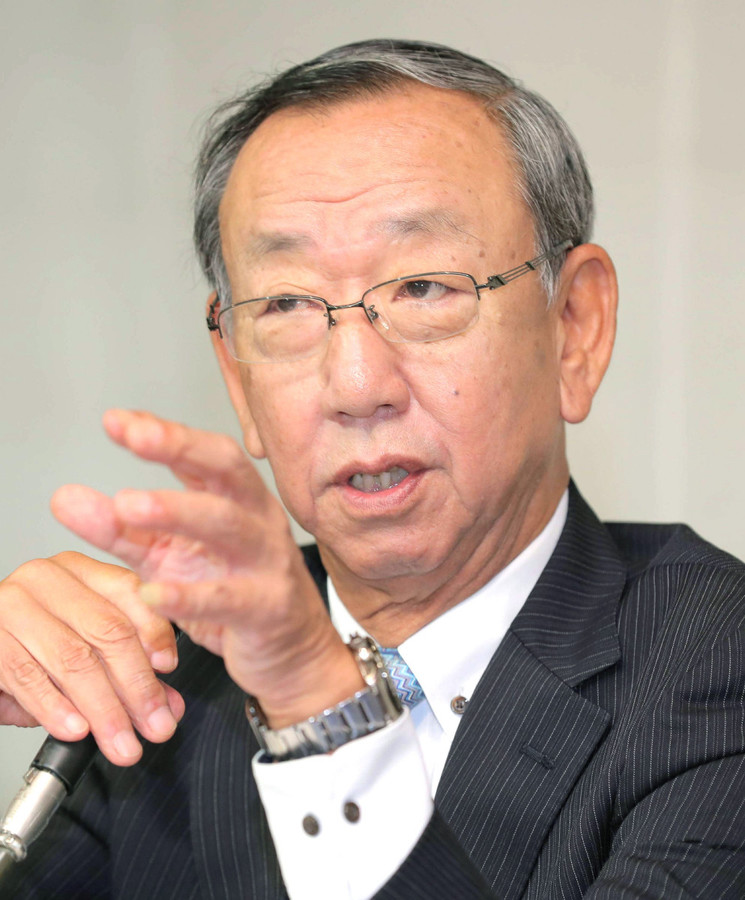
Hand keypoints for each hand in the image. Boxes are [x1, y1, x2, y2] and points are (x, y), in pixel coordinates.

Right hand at [0, 551, 182, 765]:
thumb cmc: (35, 648)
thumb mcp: (87, 651)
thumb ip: (131, 672)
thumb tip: (168, 705)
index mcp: (78, 570)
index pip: (128, 591)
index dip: (154, 631)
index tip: (169, 668)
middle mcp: (45, 580)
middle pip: (107, 630)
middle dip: (137, 686)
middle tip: (156, 725)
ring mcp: (11, 607)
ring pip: (72, 658)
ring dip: (104, 709)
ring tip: (123, 742)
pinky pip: (27, 676)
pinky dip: (56, 708)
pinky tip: (77, 730)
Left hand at [54, 410, 361, 729]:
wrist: (291, 651)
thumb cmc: (231, 593)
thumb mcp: (168, 557)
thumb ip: (119, 529)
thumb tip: (62, 497)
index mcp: (235, 499)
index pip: (203, 453)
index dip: (164, 433)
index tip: (115, 421)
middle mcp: (257, 519)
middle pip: (227, 469)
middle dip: (182, 447)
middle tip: (135, 436)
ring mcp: (267, 561)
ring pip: (230, 525)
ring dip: (179, 510)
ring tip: (128, 505)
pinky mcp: (268, 608)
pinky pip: (230, 597)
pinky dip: (190, 596)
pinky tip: (152, 594)